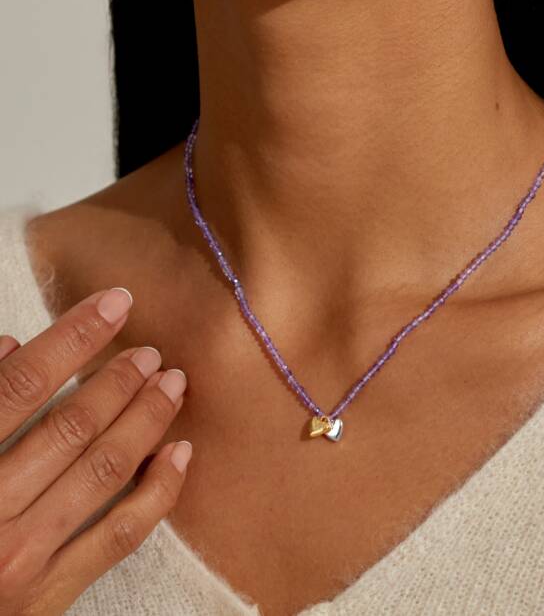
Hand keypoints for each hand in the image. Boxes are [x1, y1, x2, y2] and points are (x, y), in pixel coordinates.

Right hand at [0, 287, 190, 614]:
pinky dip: (158, 489)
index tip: (114, 303)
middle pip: (72, 426)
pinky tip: (180, 452)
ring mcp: (23, 558)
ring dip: (146, 419)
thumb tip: (9, 345)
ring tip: (172, 384)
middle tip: (151, 353)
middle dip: (119, 380)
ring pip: (104, 470)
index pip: (21, 385)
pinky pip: (120, 534)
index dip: (72, 337)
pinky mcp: (50, 595)